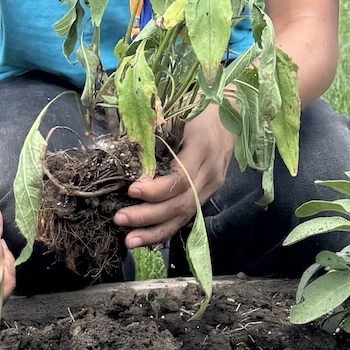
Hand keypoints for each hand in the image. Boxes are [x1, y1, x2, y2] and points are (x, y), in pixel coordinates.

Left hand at [115, 104, 233, 249]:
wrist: (229, 112)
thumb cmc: (197, 108)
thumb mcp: (178, 111)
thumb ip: (154, 129)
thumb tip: (122, 147)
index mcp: (202, 147)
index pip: (180, 179)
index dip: (156, 190)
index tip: (130, 191)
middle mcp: (211, 171)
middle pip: (182, 203)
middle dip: (149, 216)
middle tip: (119, 219)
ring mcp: (212, 185)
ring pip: (186, 215)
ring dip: (156, 231)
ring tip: (129, 241)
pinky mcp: (209, 193)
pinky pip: (187, 215)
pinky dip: (166, 228)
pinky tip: (146, 238)